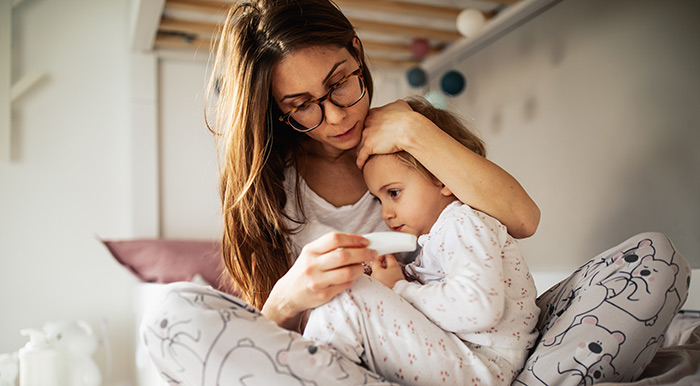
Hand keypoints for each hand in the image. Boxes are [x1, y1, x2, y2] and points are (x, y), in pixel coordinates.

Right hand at [263, 232, 377, 327]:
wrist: (288, 294)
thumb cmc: (304, 271)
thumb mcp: (311, 254)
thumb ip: (329, 247)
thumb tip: (357, 241)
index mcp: (310, 250)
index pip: (335, 239)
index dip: (354, 239)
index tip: (365, 241)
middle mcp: (312, 265)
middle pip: (344, 255)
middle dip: (363, 253)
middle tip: (373, 253)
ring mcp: (317, 281)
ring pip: (348, 272)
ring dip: (361, 267)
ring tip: (363, 265)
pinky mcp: (324, 295)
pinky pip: (345, 285)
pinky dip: (354, 279)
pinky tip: (354, 276)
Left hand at [356, 100, 423, 168]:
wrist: (409, 128)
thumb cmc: (408, 117)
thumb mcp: (400, 105)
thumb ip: (394, 105)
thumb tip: (396, 106)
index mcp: (374, 113)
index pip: (367, 121)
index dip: (370, 129)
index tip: (373, 134)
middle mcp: (368, 122)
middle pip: (362, 133)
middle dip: (364, 139)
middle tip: (367, 146)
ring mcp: (367, 134)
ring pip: (360, 145)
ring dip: (362, 151)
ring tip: (363, 157)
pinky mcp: (369, 146)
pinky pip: (361, 156)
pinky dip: (360, 161)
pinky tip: (361, 166)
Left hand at [370, 254, 405, 288]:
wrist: (399, 294)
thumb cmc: (396, 283)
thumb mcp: (394, 267)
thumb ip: (390, 259)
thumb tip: (388, 256)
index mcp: (376, 271)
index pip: (376, 260)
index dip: (382, 256)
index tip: (386, 255)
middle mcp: (373, 278)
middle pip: (378, 267)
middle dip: (384, 265)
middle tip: (391, 265)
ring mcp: (375, 284)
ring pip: (379, 274)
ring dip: (385, 272)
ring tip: (393, 274)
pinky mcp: (378, 288)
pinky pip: (381, 280)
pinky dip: (385, 278)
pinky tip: (391, 280)